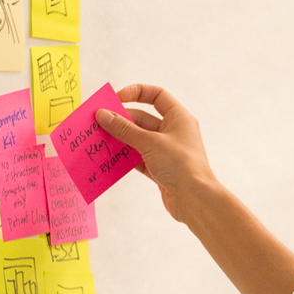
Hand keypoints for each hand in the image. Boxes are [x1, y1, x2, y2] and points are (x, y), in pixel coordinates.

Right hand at [95, 84, 218, 223]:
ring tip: (99, 139)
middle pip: (143, 119)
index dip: (136, 93)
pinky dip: (125, 157)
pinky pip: (138, 158)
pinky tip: (109, 157)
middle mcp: (173, 132)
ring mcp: (166, 151)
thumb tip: (104, 115)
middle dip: (121, 120)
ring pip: (138, 139)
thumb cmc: (181, 165)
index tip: (116, 98)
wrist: (194, 200)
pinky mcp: (160, 168)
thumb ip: (125, 129)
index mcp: (179, 118)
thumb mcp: (150, 142)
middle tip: (99, 122)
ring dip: (120, 139)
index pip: (157, 95)